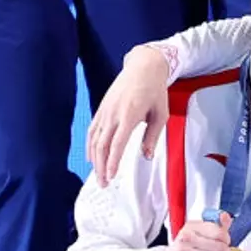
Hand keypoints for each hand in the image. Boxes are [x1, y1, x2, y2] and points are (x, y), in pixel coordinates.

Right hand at [86, 46, 171, 184]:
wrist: (143, 67)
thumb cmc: (154, 89)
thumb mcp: (161, 114)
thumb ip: (152, 136)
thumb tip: (146, 155)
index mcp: (129, 115)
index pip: (117, 144)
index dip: (112, 162)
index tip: (111, 176)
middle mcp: (113, 114)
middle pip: (102, 145)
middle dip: (101, 167)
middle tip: (103, 183)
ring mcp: (105, 111)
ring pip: (94, 139)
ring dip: (94, 159)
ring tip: (98, 174)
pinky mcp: (102, 109)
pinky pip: (92, 130)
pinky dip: (90, 145)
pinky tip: (91, 156)